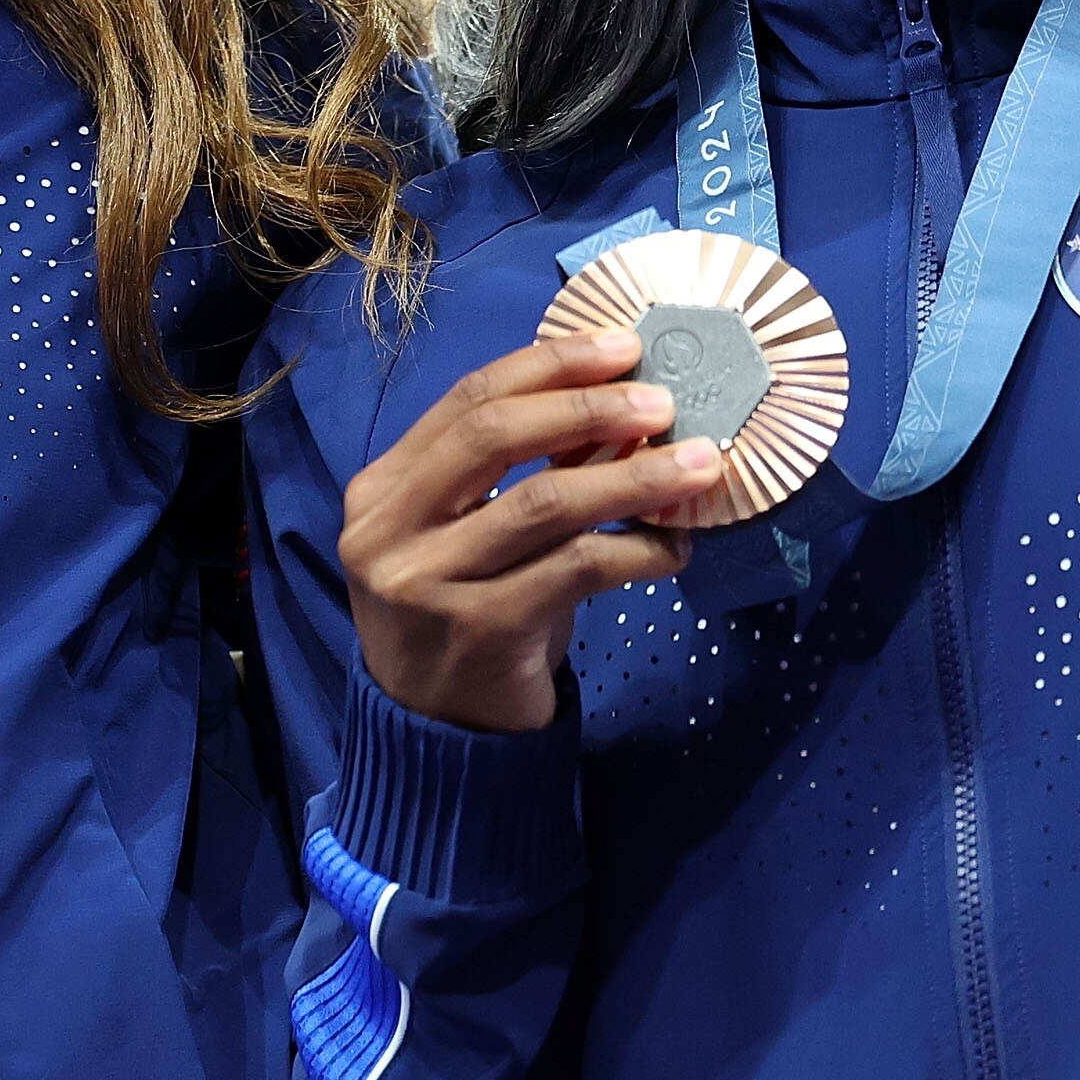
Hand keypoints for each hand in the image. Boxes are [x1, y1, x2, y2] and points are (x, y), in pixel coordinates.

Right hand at [339, 329, 726, 733]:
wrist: (434, 731)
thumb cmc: (462, 612)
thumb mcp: (471, 533)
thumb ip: (522, 471)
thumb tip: (620, 403)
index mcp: (381, 489)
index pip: (466, 400)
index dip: (549, 366)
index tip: (621, 348)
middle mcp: (389, 531)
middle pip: (493, 435)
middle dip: (588, 408)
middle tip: (662, 402)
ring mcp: (428, 583)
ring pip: (543, 503)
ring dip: (633, 477)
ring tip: (698, 464)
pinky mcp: (481, 631)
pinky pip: (576, 571)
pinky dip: (637, 551)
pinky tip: (675, 548)